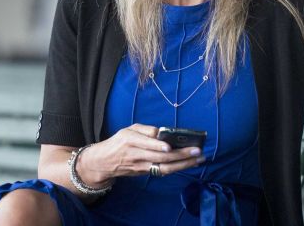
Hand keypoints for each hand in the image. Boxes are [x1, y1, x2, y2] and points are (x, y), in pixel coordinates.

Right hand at [77, 123, 204, 185]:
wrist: (104, 162)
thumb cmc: (119, 142)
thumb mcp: (128, 130)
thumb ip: (145, 129)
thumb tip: (162, 132)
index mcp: (130, 141)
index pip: (145, 144)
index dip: (157, 146)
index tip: (170, 146)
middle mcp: (136, 155)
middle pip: (160, 157)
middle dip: (180, 155)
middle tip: (197, 150)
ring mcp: (142, 167)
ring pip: (164, 167)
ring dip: (183, 164)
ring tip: (199, 158)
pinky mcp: (145, 173)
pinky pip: (163, 171)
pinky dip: (177, 168)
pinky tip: (190, 163)